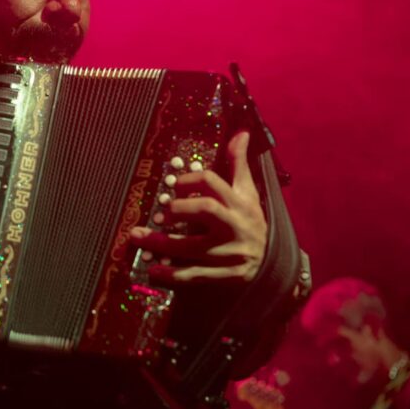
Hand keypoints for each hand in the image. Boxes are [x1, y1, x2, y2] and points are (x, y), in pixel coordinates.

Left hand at [129, 130, 266, 283]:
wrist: (273, 260)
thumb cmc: (250, 219)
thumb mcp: (247, 191)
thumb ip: (238, 163)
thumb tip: (241, 133)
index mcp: (239, 202)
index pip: (212, 182)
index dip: (188, 180)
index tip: (172, 185)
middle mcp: (235, 225)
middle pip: (205, 210)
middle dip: (177, 209)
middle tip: (157, 212)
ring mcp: (230, 252)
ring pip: (193, 246)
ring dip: (162, 243)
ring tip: (136, 236)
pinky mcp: (226, 275)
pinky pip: (196, 275)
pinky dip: (173, 275)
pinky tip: (153, 271)